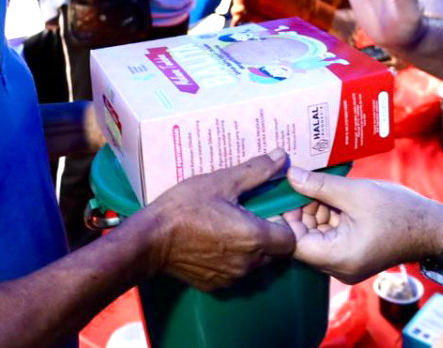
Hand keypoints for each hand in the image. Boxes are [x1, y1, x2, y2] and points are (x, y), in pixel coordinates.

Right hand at [142, 149, 295, 290]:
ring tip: (231, 224)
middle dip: (270, 234)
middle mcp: (249, 263)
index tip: (272, 210)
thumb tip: (283, 156)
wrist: (150, 240)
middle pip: (276, 253)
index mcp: (255, 238)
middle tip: (251, 212)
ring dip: (252, 247)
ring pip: (256, 263)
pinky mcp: (216, 285)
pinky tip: (216, 239)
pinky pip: (236, 272)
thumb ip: (257, 171)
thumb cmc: (186, 207)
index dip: (286, 224)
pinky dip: (233, 258)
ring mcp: (232, 277)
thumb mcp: (222, 182)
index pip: (291, 240)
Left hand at [282, 167, 442, 283]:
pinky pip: (329, 236)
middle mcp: (338, 266)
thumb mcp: (356, 193)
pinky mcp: (351, 254)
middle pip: (302, 239)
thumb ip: (320, 186)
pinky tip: (328, 195)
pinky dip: (326, 216)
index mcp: (338, 257)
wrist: (433, 229)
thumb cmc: (400, 212)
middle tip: (297, 180)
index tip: (279, 192)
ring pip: (315, 235)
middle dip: (299, 210)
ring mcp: (344, 262)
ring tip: (316, 184)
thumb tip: (290, 175)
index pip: (293, 243)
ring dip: (313, 210)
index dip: (283, 217)